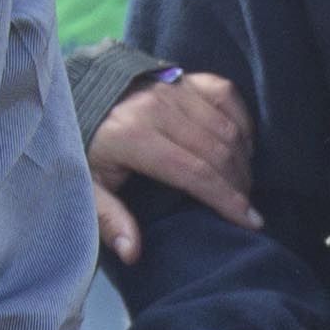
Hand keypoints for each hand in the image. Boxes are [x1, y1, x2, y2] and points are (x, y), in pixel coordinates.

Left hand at [88, 70, 256, 263]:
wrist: (79, 91)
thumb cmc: (86, 144)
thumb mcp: (86, 184)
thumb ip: (108, 218)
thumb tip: (133, 253)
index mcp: (134, 136)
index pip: (194, 172)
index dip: (226, 199)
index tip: (250, 221)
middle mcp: (159, 108)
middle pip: (217, 151)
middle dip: (239, 185)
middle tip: (246, 209)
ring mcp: (174, 87)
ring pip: (226, 127)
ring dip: (242, 159)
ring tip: (244, 185)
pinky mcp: (184, 75)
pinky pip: (226, 95)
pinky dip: (242, 121)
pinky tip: (243, 145)